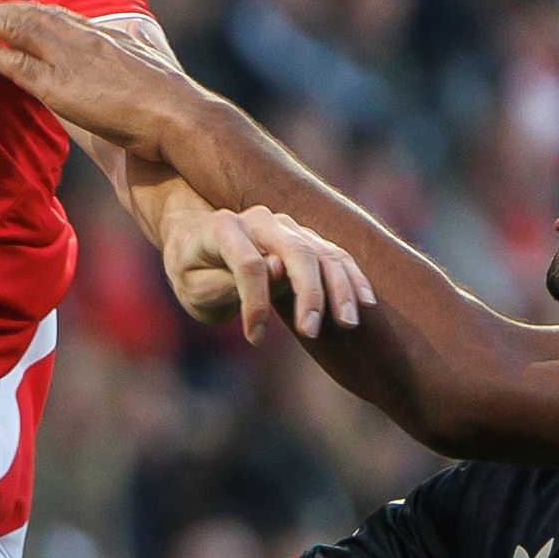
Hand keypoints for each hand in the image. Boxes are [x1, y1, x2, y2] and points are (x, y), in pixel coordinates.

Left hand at [0, 0, 205, 163]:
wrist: (181, 116)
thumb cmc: (174, 99)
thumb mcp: (154, 59)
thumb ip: (140, 46)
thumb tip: (136, 38)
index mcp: (106, 33)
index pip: (58, 15)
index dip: (28, 9)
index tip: (6, 4)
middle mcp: (85, 39)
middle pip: (33, 14)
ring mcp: (71, 60)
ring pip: (20, 29)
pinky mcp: (61, 88)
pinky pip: (18, 64)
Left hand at [164, 202, 373, 341]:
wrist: (199, 245)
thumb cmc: (193, 272)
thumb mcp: (194, 287)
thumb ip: (228, 282)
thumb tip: (277, 269)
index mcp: (223, 228)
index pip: (248, 263)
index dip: (254, 302)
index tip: (253, 338)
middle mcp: (260, 219)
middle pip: (296, 250)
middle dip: (309, 292)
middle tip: (312, 331)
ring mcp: (287, 227)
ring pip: (322, 252)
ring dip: (339, 288)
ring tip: (348, 324)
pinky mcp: (306, 239)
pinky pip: (336, 255)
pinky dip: (352, 278)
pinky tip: (365, 303)